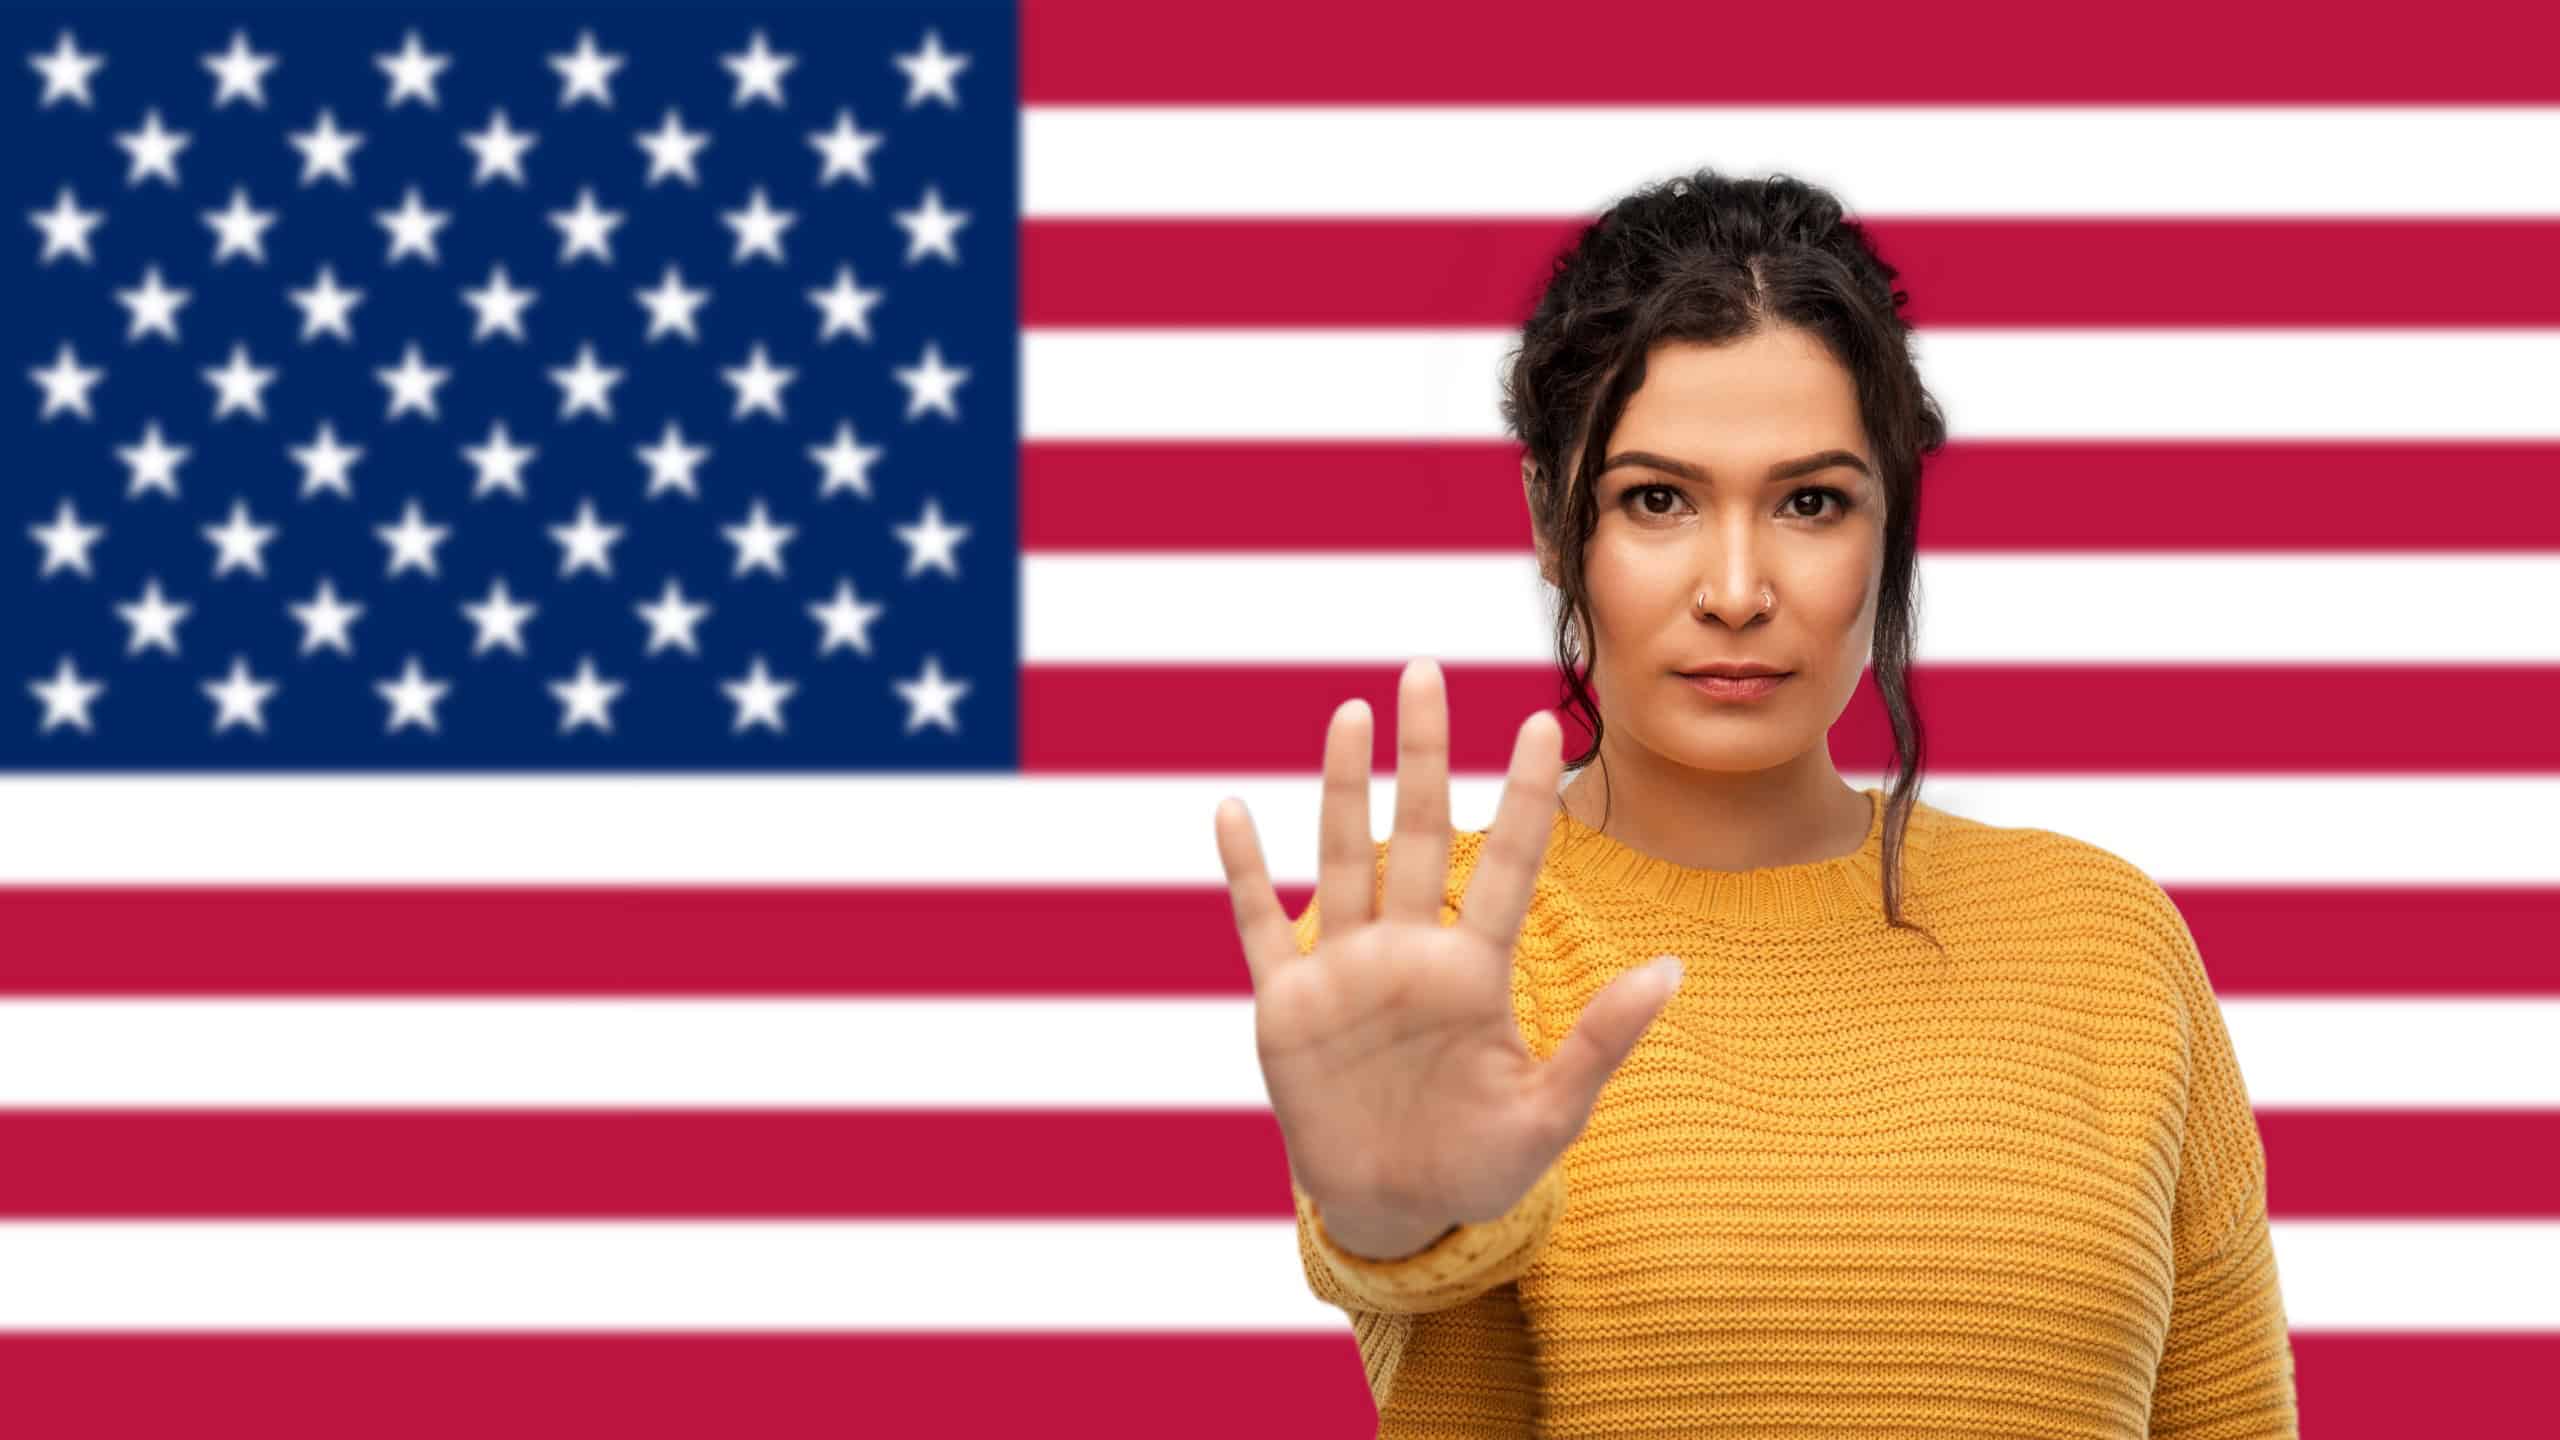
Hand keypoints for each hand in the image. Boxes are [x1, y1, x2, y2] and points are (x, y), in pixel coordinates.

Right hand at [1215, 658, 1684, 1255]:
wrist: (1398, 1211)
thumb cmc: (1481, 1165)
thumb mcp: (1550, 1116)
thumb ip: (1602, 1042)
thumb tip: (1673, 968)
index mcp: (1476, 973)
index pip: (1508, 865)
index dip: (1525, 796)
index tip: (1543, 722)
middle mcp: (1409, 952)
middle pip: (1420, 832)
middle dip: (1423, 753)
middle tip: (1427, 671)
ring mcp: (1345, 972)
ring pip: (1343, 857)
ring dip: (1342, 787)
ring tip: (1349, 713)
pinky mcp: (1286, 1004)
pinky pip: (1260, 924)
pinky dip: (1245, 872)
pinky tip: (1233, 812)